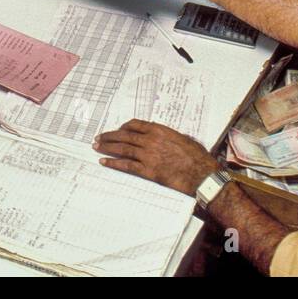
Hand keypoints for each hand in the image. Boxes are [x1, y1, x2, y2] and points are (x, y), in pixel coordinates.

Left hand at [94, 119, 218, 195]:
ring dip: (107, 147)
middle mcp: (150, 140)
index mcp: (159, 130)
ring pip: (122, 149)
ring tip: (96, 147)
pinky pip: (126, 165)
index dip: (123, 127)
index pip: (135, 124)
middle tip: (99, 137)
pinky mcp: (147, 171)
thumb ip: (169, 136)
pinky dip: (113, 163)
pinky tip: (104, 162)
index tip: (118, 129)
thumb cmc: (196, 157)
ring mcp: (148, 156)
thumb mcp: (183, 139)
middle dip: (109, 136)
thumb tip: (162, 137)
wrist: (201, 174)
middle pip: (124, 136)